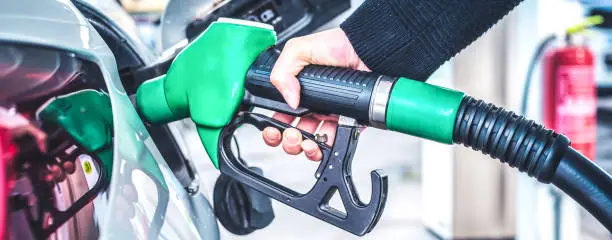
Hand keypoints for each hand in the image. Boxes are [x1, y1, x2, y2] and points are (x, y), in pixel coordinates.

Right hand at [262, 28, 368, 160]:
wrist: (366, 49)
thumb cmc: (337, 45)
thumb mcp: (299, 49)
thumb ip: (283, 71)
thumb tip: (288, 100)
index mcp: (297, 92)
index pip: (280, 116)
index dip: (274, 127)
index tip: (272, 130)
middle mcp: (312, 106)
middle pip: (294, 134)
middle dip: (288, 141)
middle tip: (292, 136)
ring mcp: (330, 115)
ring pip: (313, 142)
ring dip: (305, 148)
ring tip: (307, 142)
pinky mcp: (348, 121)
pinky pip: (336, 141)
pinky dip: (328, 147)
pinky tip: (325, 141)